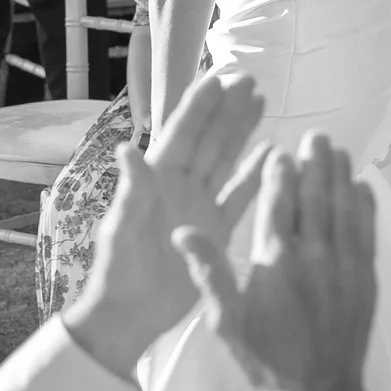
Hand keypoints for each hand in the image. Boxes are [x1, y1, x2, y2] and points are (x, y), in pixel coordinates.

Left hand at [65, 74, 268, 374]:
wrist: (130, 313)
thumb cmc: (119, 268)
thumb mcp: (122, 227)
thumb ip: (132, 189)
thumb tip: (125, 148)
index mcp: (157, 177)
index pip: (182, 132)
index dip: (200, 105)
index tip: (218, 77)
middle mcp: (181, 184)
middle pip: (209, 138)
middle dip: (227, 109)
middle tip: (249, 79)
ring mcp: (200, 205)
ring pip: (225, 159)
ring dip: (241, 131)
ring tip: (261, 101)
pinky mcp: (215, 230)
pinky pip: (238, 196)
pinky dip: (254, 175)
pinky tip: (271, 154)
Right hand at [174, 133, 376, 390]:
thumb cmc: (267, 357)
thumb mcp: (226, 320)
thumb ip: (208, 271)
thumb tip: (182, 232)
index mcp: (276, 262)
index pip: (277, 203)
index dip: (279, 173)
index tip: (279, 151)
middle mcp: (313, 256)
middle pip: (316, 196)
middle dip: (315, 162)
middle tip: (316, 135)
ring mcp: (344, 266)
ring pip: (344, 208)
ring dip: (341, 175)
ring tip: (338, 150)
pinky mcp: (365, 278)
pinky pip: (367, 232)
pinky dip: (365, 206)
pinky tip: (362, 188)